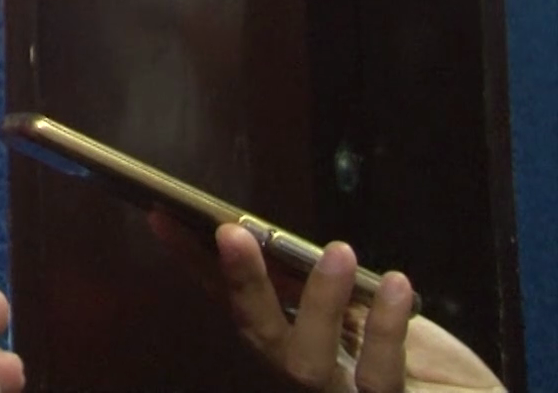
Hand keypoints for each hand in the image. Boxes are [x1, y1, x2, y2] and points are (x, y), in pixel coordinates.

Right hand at [210, 223, 503, 392]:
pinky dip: (388, 328)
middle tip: (230, 232)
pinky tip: (400, 286)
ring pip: (306, 362)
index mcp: (298, 346)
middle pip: (259, 335)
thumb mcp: (376, 315)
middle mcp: (309, 377)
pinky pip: (380, 376)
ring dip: (317, 303)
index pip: (233, 302)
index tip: (162, 217)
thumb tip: (278, 240)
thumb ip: (332, 291)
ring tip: (339, 251)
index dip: (196, 264)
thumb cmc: (430, 366)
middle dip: (240, 284)